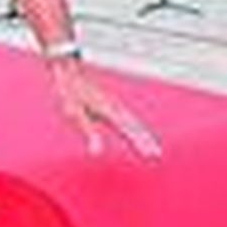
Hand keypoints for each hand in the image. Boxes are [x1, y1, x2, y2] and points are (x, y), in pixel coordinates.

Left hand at [46, 56, 161, 158]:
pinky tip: (137, 131)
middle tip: (156, 154)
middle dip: (147, 140)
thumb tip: (96, 152)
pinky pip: (128, 118)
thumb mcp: (76, 115)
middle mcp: (115, 108)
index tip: (150, 153)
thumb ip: (89, 133)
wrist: (70, 72)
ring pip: (134, 121)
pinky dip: (136, 126)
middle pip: (136, 126)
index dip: (140, 143)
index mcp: (109, 111)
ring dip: (144, 133)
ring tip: (151, 145)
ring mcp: (114, 105)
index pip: (129, 131)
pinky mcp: (111, 105)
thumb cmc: (71, 92)